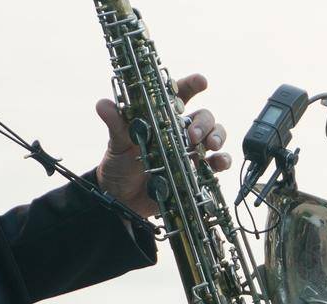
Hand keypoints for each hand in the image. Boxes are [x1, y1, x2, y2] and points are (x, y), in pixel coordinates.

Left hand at [94, 73, 233, 217]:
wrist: (122, 198)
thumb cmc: (119, 164)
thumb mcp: (117, 142)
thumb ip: (115, 123)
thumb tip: (103, 104)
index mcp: (162, 118)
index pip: (180, 94)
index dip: (192, 85)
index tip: (201, 82)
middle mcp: (180, 131)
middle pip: (204, 116)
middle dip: (204, 122)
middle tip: (192, 135)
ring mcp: (191, 151)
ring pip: (216, 135)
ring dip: (217, 137)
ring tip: (209, 146)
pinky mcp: (197, 172)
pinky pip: (218, 162)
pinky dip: (223, 161)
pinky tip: (218, 163)